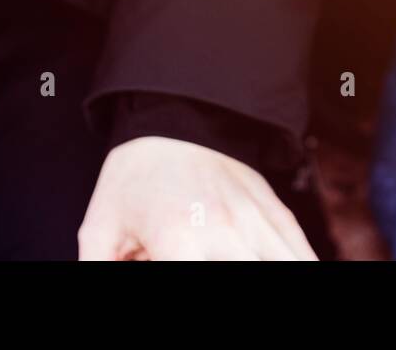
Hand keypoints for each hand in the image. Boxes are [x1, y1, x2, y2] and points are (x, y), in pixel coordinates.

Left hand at [77, 137, 316, 260]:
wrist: (175, 115)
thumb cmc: (134, 177)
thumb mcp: (100, 227)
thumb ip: (98, 267)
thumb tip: (94, 280)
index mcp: (179, 242)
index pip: (189, 279)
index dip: (171, 279)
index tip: (164, 265)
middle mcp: (224, 233)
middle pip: (247, 272)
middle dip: (236, 276)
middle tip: (207, 261)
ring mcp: (255, 222)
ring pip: (285, 263)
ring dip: (275, 269)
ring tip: (251, 262)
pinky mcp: (275, 211)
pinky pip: (300, 250)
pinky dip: (301, 262)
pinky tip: (294, 266)